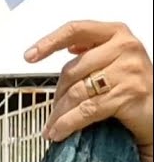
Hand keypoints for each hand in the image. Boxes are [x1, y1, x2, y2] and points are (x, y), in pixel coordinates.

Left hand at [25, 20, 153, 151]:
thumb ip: (92, 52)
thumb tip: (67, 48)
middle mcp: (125, 46)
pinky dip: (68, 123)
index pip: (76, 29)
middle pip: (72, 70)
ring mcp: (129, 70)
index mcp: (116, 33)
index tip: (29, 56)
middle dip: (57, 96)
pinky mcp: (129, 93)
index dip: (49, 42)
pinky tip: (59, 131)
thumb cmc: (131, 85)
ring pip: (77, 92)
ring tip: (52, 126)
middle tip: (51, 112)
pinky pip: (87, 110)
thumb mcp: (113, 60)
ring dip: (59, 114)